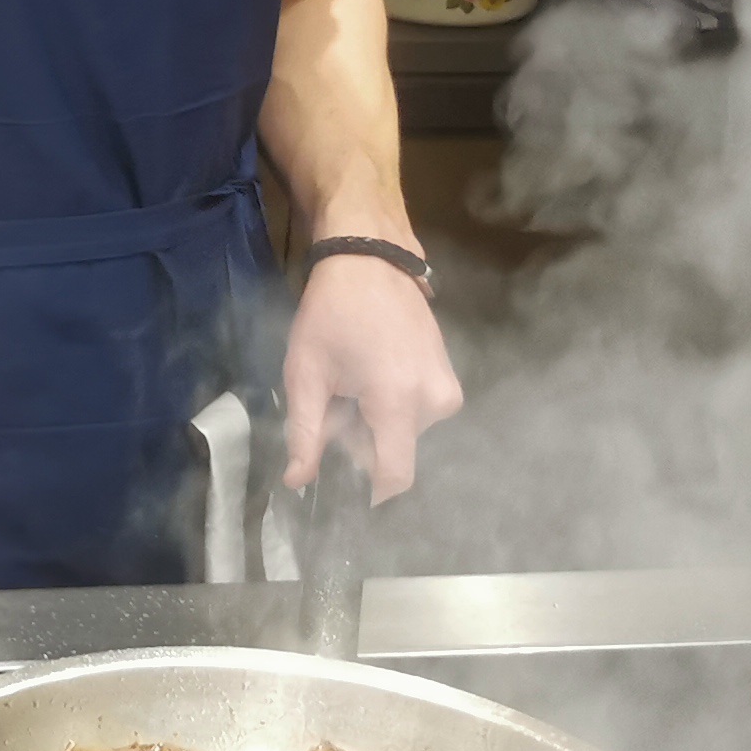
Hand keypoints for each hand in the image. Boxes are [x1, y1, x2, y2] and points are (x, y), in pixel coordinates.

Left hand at [279, 251, 462, 500]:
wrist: (371, 259)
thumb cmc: (331, 314)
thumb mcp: (306, 374)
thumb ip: (305, 434)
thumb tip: (298, 484)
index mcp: (400, 402)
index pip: (395, 476)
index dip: (366, 491)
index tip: (339, 486)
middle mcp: (436, 402)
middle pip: (392, 451)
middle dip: (358, 439)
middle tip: (333, 402)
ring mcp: (449, 389)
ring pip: (403, 433)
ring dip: (373, 422)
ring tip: (351, 383)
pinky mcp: (451, 379)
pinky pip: (417, 413)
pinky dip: (390, 406)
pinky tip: (370, 375)